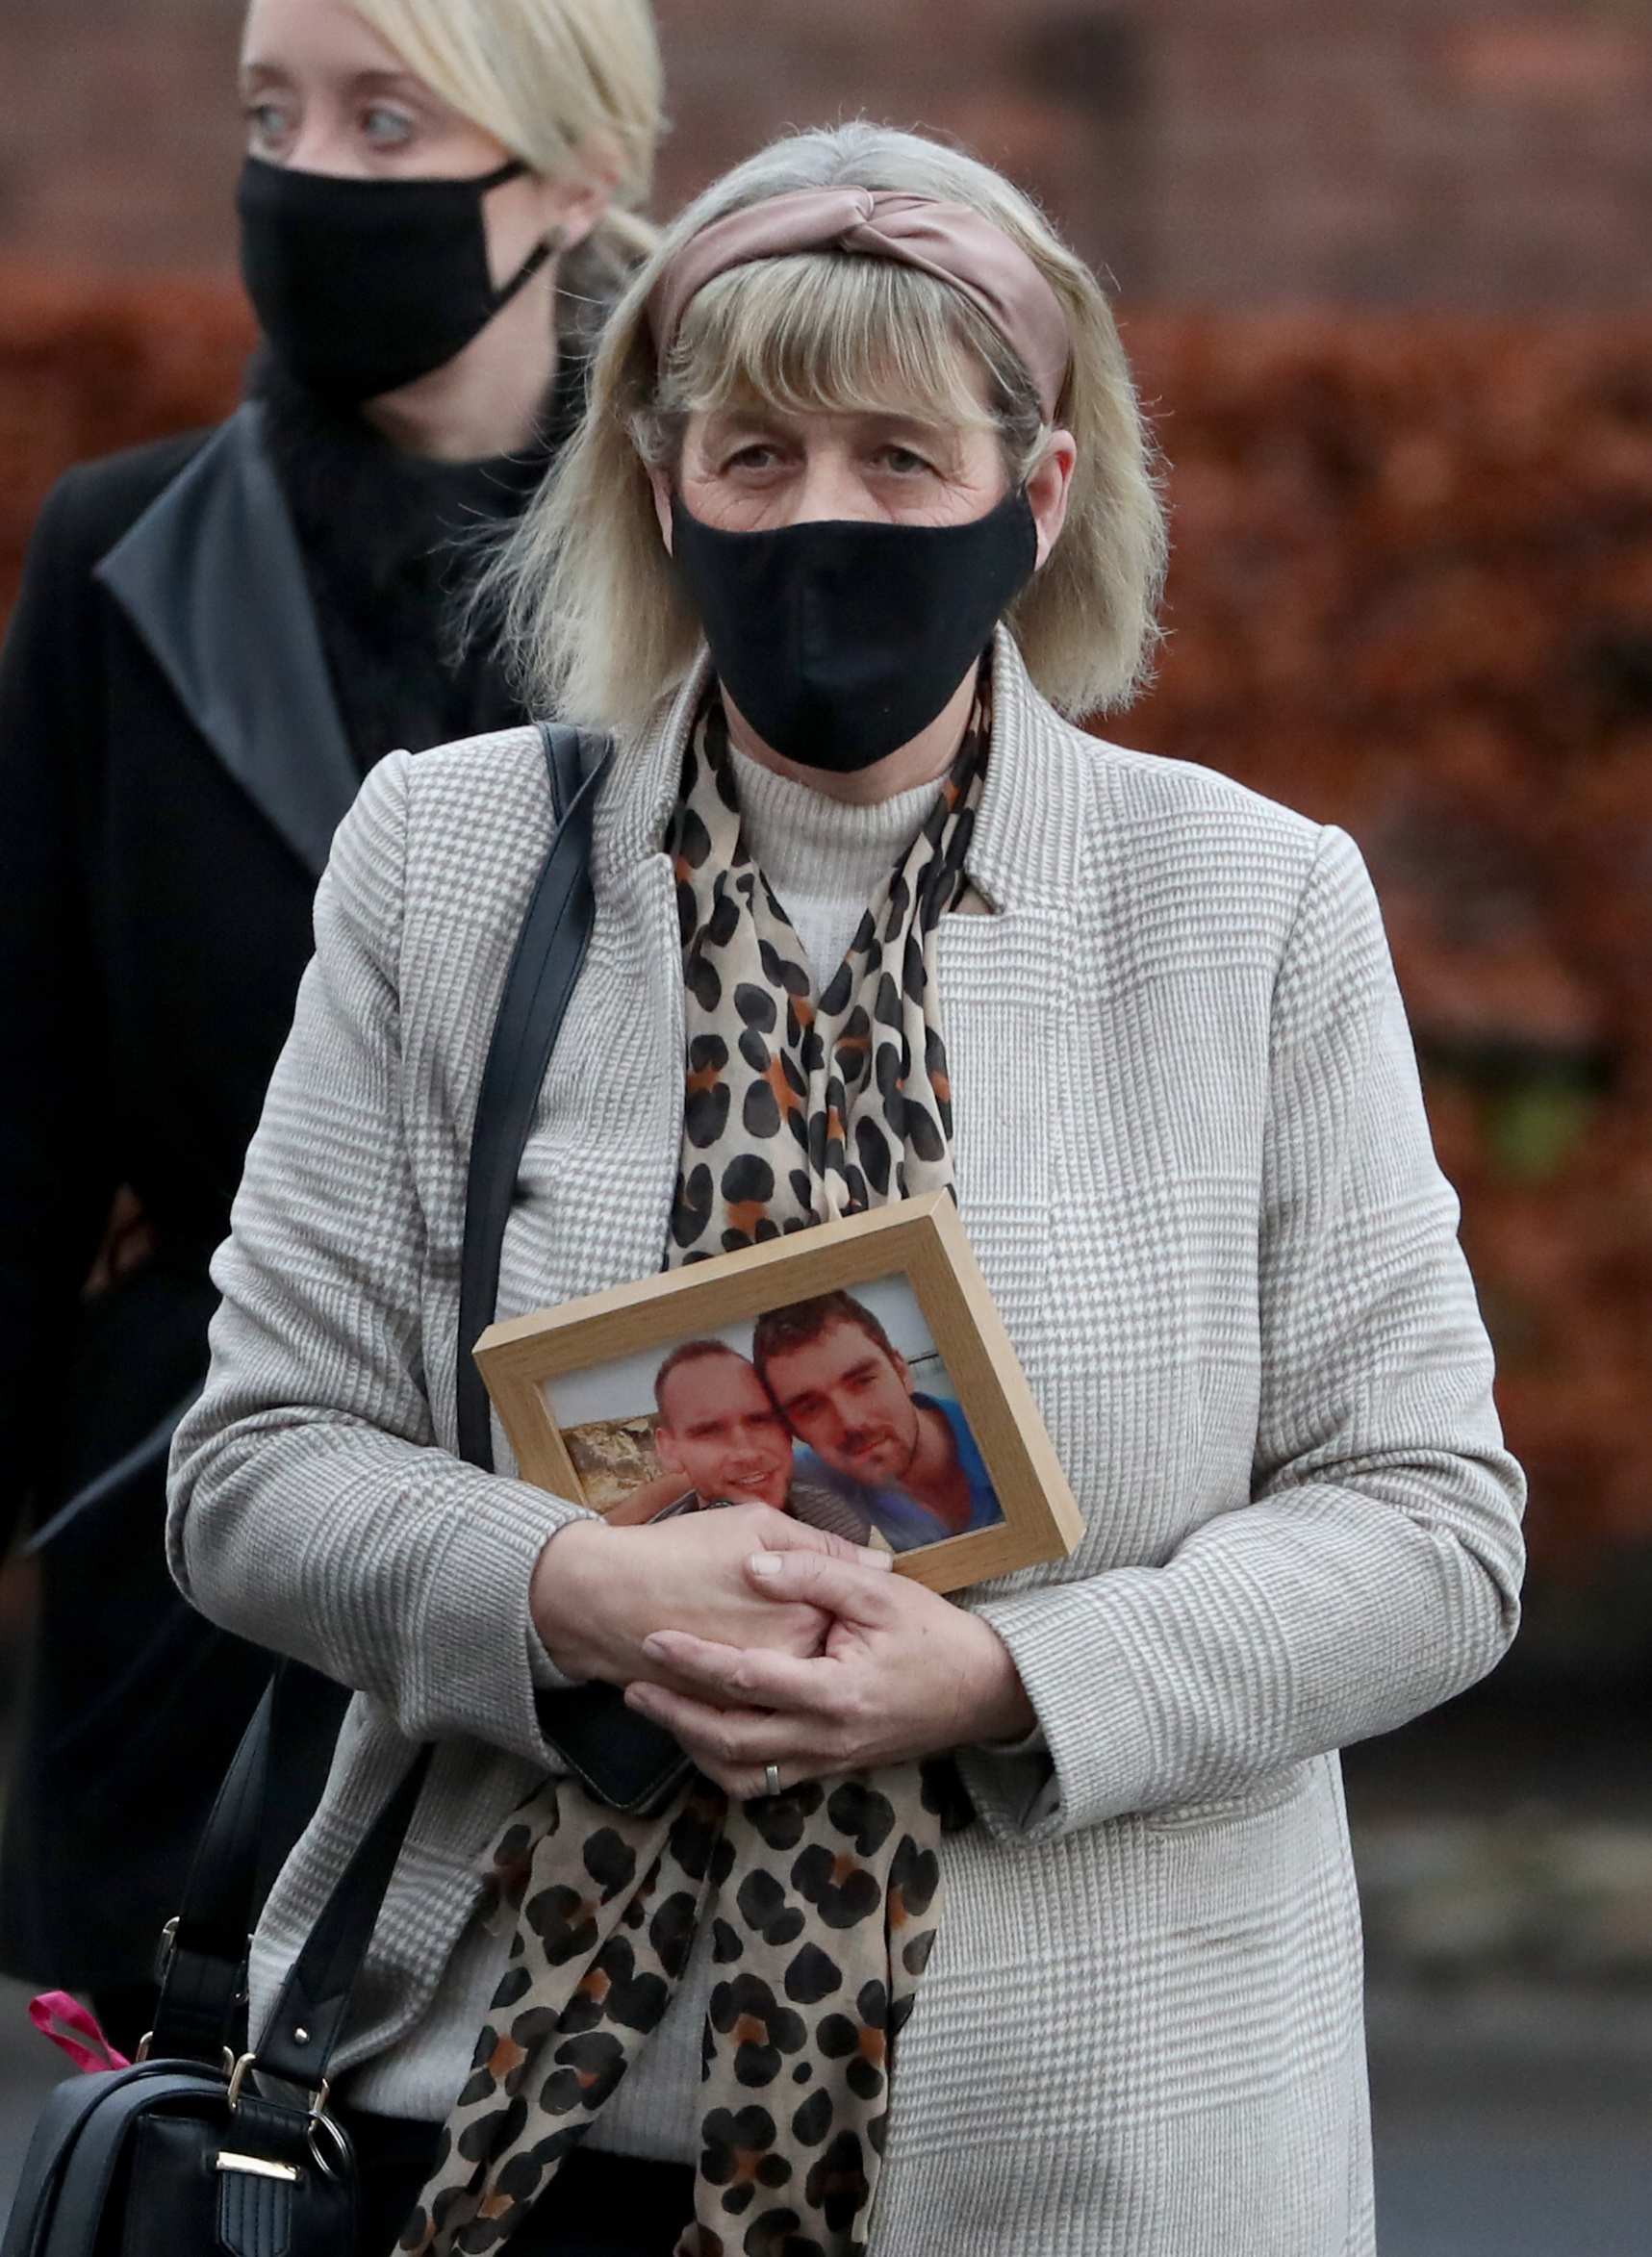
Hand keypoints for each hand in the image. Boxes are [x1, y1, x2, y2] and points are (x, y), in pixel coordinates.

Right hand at [529, 1505, 883, 1696]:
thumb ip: (821, 1548)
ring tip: (806, 1678)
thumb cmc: (682, 1550)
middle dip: (837, 1656)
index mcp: (803, 1623)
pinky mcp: (720, 1723)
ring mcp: (752, 1705)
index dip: (852, 1613)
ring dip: (805, 1703)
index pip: (853, 1626)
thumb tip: (882, 1563)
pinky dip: (762, 1729)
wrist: (604, 1596)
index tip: (851, 1602)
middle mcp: (783, 1671)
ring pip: (796, 1713)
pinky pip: (752, 1743)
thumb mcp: (757, 1524)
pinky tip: (761, 1703)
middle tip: (820, 1633)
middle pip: (828, 1672)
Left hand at [623, 1545, 1035, 1795]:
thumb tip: (751, 1567)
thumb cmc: (934, 1633)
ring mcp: (830, 1761)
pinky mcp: (835, 1769)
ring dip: (697, 1748)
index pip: (748, 1679)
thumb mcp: (881, 1591)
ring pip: (745, 1774)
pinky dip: (731, 1765)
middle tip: (633, 1689)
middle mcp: (827, 1738)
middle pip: (731, 1742)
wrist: (986, 1690)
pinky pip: (770, 1782)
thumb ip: (814, 1574)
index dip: (695, 1660)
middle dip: (676, 1717)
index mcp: (836, 1691)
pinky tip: (708, 1738)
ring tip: (660, 1715)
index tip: (653, 1638)